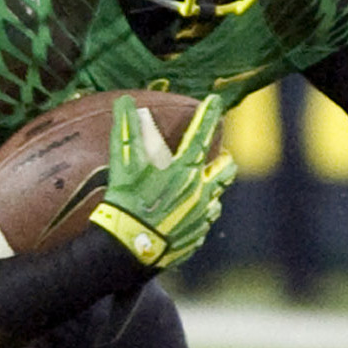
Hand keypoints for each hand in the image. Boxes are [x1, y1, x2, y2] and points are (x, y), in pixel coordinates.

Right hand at [88, 94, 234, 268]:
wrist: (128, 246)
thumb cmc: (125, 201)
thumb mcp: (123, 164)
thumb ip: (126, 130)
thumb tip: (126, 101)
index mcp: (185, 170)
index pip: (201, 136)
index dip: (208, 116)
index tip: (216, 101)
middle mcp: (201, 192)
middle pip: (225, 169)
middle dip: (223, 159)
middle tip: (219, 155)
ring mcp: (202, 217)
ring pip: (216, 197)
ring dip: (210, 189)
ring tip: (200, 186)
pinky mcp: (197, 236)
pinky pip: (203, 222)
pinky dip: (198, 215)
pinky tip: (185, 215)